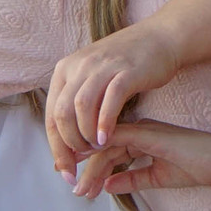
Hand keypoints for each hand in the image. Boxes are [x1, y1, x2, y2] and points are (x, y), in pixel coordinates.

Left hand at [44, 14, 183, 171]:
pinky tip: (107, 139)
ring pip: (80, 107)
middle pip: (61, 113)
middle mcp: (78, 66)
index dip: (56, 148)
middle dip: (70, 144)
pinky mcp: (125, 71)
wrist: (159, 38)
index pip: (51, 116)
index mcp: (65, 70)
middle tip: (85, 159)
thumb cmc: (126, 66)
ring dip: (86, 134)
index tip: (65, 172)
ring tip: (97, 148)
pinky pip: (109, 99)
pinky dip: (104, 122)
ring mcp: (101, 67)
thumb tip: (64, 145)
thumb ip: (77, 106)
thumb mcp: (93, 79)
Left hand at [67, 119, 210, 201]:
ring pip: (105, 146)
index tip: (74, 180)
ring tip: (81, 191)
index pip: (107, 149)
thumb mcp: (157, 178)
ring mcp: (142, 129)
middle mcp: (137, 129)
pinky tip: (90, 168)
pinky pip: (118, 139)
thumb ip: (132, 179)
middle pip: (102, 148)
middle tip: (74, 190)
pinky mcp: (148, 133)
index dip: (89, 164)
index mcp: (139, 137)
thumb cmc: (197, 166)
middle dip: (85, 170)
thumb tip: (107, 186)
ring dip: (91, 170)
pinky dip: (101, 153)